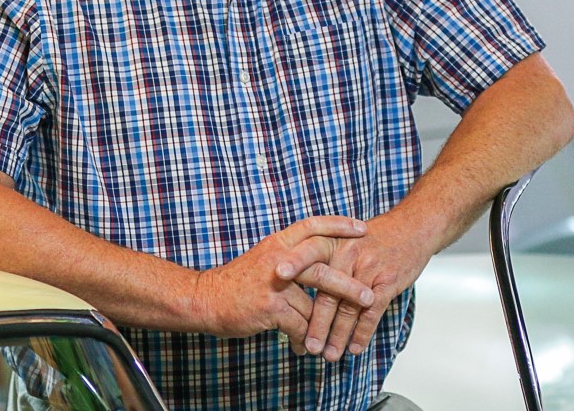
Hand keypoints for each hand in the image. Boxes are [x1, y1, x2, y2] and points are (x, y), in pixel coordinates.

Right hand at [191, 215, 375, 348]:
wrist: (204, 299)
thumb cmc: (235, 283)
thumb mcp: (262, 259)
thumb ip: (288, 259)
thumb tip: (316, 265)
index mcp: (277, 243)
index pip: (312, 226)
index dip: (339, 225)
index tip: (362, 227)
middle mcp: (278, 259)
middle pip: (323, 268)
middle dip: (349, 285)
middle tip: (369, 296)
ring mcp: (275, 283)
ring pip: (314, 304)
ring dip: (325, 324)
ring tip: (336, 336)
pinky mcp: (270, 307)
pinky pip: (299, 326)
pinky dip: (304, 339)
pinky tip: (304, 347)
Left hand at [296, 212, 434, 361]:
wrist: (411, 228)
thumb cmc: (374, 237)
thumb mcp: (343, 237)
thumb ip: (321, 255)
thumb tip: (294, 280)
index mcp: (333, 241)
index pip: (308, 251)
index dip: (293, 263)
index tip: (276, 277)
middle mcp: (348, 253)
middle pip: (327, 291)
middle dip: (316, 323)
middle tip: (307, 344)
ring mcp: (368, 268)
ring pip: (348, 308)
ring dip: (338, 335)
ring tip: (329, 354)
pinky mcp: (387, 282)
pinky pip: (372, 313)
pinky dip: (362, 333)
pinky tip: (354, 347)